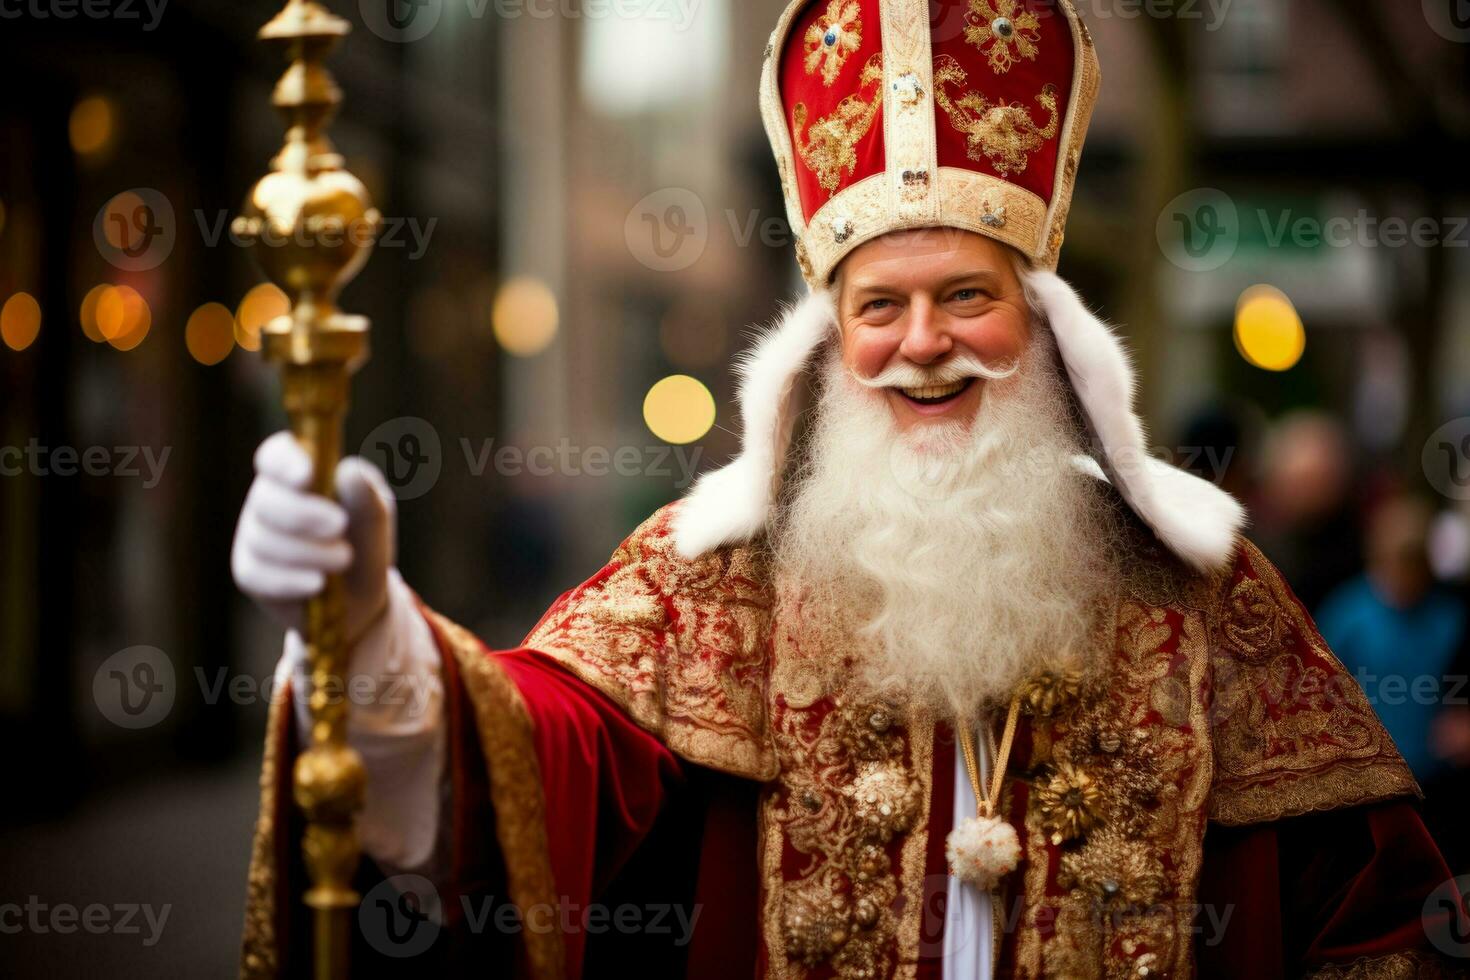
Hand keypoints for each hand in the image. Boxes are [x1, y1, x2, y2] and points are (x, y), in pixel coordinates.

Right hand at [232, 431, 395, 642]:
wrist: (360, 596)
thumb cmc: (364, 543)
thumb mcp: (374, 518)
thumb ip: (365, 495)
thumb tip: (349, 470)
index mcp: (298, 473)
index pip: (275, 455)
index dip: (285, 462)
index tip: (307, 476)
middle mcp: (269, 499)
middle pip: (266, 498)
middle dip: (303, 514)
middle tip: (340, 525)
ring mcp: (254, 535)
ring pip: (263, 539)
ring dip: (309, 552)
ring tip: (344, 559)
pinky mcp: (249, 572)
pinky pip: (257, 574)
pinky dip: (291, 580)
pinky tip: (317, 583)